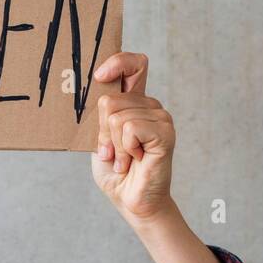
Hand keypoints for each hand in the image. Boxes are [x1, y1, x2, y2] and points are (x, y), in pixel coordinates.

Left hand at [89, 52, 175, 223]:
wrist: (132, 200)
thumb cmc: (116, 171)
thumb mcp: (100, 139)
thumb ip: (100, 116)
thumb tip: (97, 93)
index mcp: (135, 102)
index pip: (135, 65)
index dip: (118, 62)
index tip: (99, 76)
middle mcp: (150, 106)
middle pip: (110, 99)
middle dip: (102, 131)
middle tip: (112, 152)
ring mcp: (160, 118)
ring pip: (117, 117)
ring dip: (114, 145)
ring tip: (125, 159)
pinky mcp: (165, 133)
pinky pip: (130, 129)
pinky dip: (125, 149)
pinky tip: (135, 160)